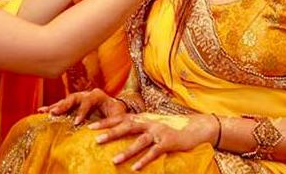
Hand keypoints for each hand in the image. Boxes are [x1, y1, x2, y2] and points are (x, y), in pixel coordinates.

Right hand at [38, 88, 125, 125]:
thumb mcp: (118, 117)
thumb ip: (111, 120)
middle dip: (64, 105)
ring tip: (45, 112)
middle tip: (56, 113)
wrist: (116, 109)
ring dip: (56, 106)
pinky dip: (53, 107)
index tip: (77, 122)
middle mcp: (87, 94)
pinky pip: (62, 105)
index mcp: (98, 95)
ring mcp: (79, 98)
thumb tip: (102, 128)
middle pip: (74, 97)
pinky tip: (41, 111)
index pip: (88, 101)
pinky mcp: (74, 104)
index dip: (82, 111)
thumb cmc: (117, 114)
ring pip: (66, 100)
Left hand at [89, 112, 217, 169]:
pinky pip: (154, 152)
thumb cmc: (170, 127)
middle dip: (111, 133)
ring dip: (126, 151)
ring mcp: (158, 131)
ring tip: (113, 161)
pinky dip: (144, 160)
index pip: (121, 118)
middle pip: (126, 126)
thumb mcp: (153, 123)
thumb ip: (138, 126)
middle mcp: (149, 122)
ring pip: (139, 141)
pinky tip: (135, 169)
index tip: (90, 127)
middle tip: (96, 140)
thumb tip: (120, 132)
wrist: (195, 127)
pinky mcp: (168, 142)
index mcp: (143, 117)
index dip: (106, 122)